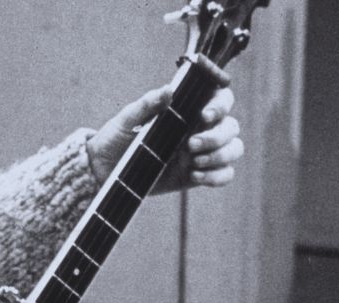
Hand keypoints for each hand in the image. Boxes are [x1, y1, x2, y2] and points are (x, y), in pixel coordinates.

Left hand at [86, 84, 242, 193]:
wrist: (104, 170)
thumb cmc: (114, 139)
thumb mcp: (125, 120)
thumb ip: (146, 105)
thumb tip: (167, 90)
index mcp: (186, 110)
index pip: (220, 99)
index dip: (220, 105)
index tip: (203, 116)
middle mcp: (199, 129)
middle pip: (232, 126)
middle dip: (217, 136)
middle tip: (190, 146)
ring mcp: (201, 153)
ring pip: (234, 149)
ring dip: (221, 156)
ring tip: (194, 163)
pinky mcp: (197, 175)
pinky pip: (224, 174)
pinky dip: (217, 176)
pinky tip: (196, 176)